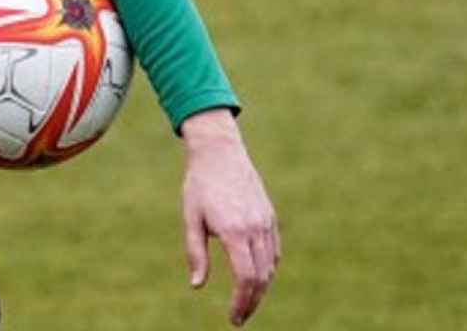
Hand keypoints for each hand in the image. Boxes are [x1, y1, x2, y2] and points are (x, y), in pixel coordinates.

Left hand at [179, 109, 279, 325]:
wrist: (219, 152)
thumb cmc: (199, 185)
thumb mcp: (191, 218)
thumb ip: (195, 253)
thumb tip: (197, 286)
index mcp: (235, 231)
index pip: (246, 278)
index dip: (242, 303)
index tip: (233, 318)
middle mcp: (255, 228)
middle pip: (262, 277)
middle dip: (252, 302)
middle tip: (239, 317)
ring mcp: (266, 222)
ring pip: (271, 266)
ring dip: (261, 288)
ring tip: (246, 302)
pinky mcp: (270, 216)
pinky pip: (274, 251)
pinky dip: (268, 269)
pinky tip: (257, 278)